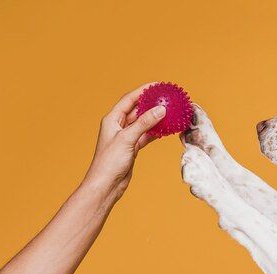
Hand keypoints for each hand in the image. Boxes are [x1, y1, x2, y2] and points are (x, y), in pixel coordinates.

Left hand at [83, 82, 166, 203]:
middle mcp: (118, 126)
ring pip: (143, 123)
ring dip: (155, 118)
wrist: (106, 185)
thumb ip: (144, 123)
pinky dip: (156, 132)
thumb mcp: (127, 139)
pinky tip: (166, 129)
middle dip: (151, 103)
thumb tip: (160, 110)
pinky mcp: (132, 148)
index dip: (143, 90)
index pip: (129, 99)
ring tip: (170, 112)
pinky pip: (146, 135)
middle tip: (166, 98)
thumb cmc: (109, 162)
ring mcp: (126, 137)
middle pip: (137, 109)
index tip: (157, 85)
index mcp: (112, 119)